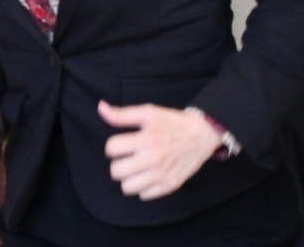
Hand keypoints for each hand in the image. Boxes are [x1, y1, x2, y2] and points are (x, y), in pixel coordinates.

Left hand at [100, 101, 223, 199]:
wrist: (203, 134)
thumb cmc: (173, 122)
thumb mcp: (149, 112)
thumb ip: (122, 114)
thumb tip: (101, 108)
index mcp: (147, 138)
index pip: (111, 149)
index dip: (115, 145)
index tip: (124, 143)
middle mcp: (154, 158)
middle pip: (116, 171)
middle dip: (120, 163)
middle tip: (131, 157)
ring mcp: (162, 174)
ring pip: (127, 187)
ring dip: (130, 178)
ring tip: (139, 168)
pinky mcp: (170, 186)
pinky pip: (143, 195)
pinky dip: (145, 187)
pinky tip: (151, 175)